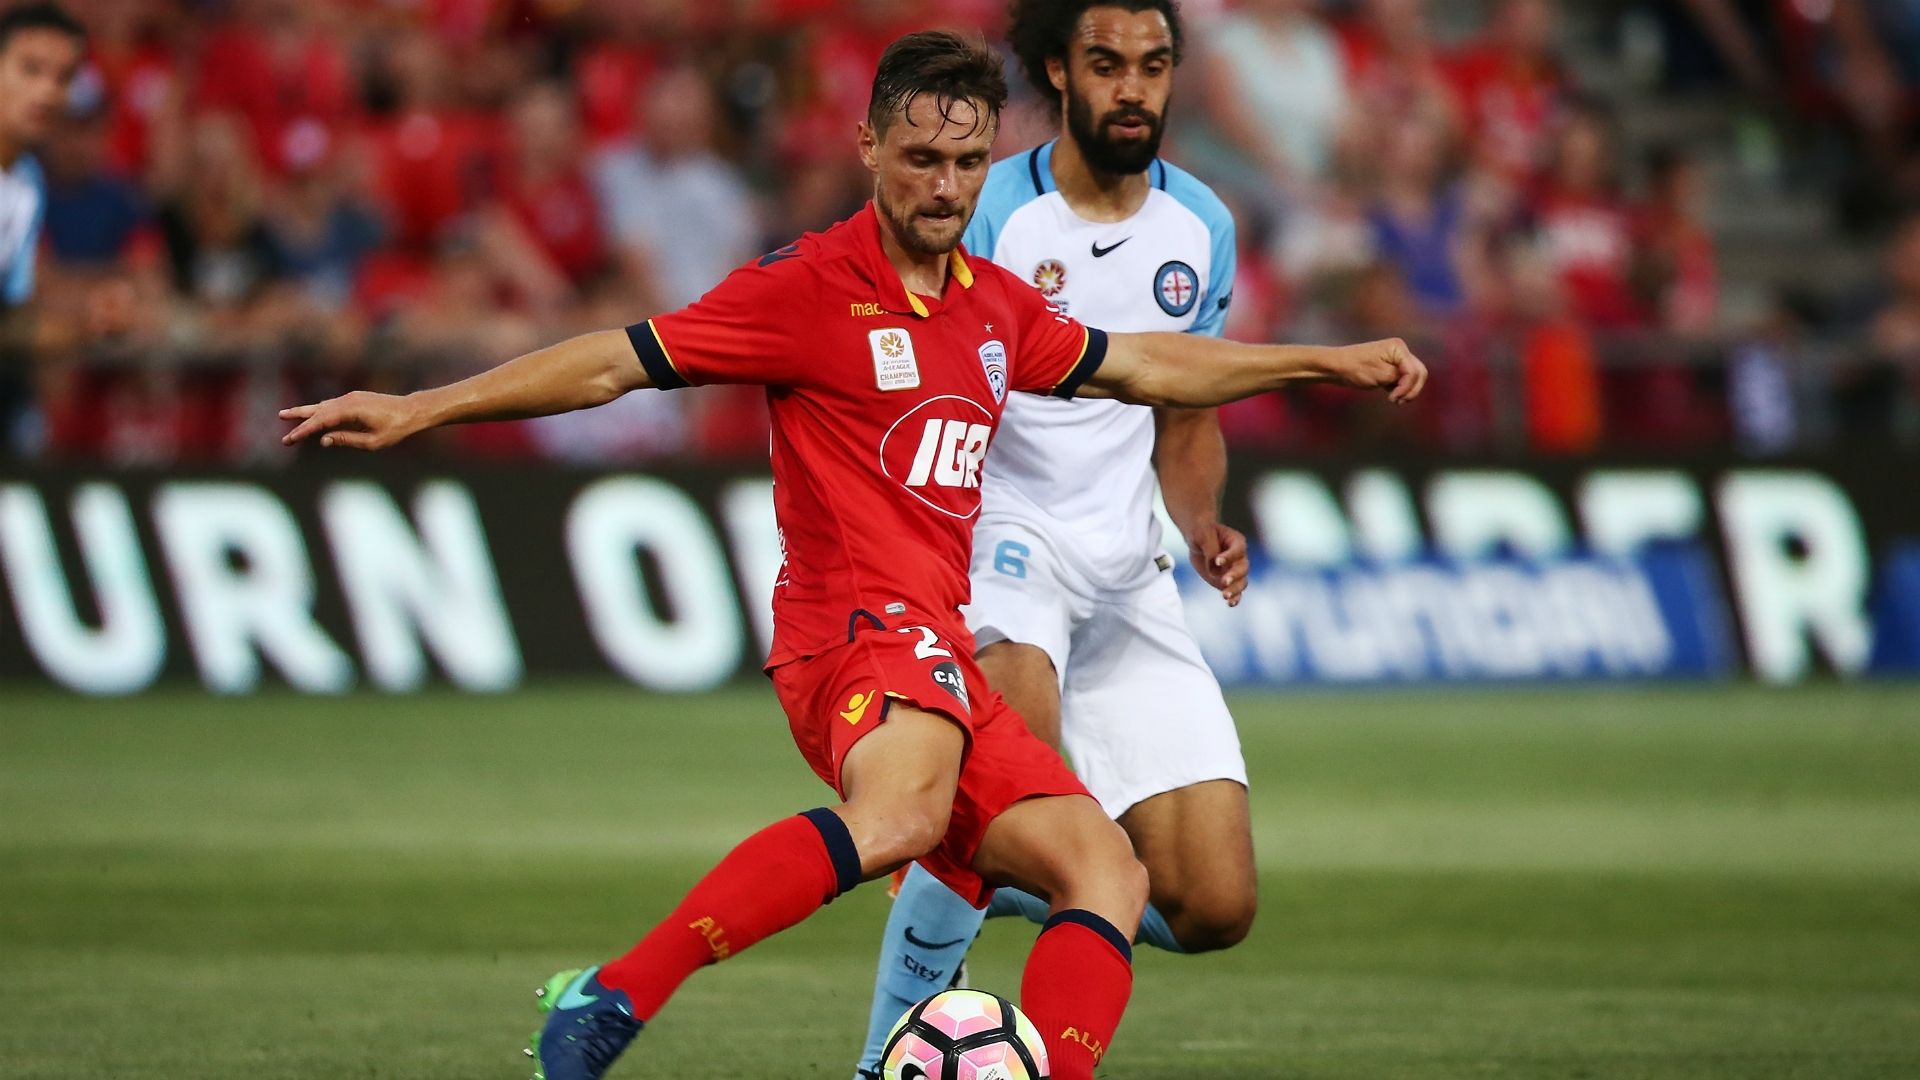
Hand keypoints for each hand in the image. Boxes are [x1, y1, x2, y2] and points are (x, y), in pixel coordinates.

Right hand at [279, 391, 424, 450]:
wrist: (413, 411)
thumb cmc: (396, 429)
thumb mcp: (373, 442)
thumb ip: (347, 440)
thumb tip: (324, 440)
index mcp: (351, 410)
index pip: (321, 421)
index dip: (304, 430)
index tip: (290, 438)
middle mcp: (348, 400)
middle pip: (317, 410)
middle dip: (298, 418)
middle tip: (280, 423)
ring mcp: (351, 398)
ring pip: (322, 406)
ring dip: (305, 411)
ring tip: (285, 415)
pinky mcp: (355, 399)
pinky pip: (332, 406)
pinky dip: (319, 411)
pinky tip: (311, 416)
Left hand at [1187, 521, 1249, 607]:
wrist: (1198, 542)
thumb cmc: (1201, 534)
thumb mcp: (1202, 535)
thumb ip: (1210, 549)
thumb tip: (1214, 568)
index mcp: (1236, 541)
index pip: (1238, 550)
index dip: (1230, 556)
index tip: (1217, 561)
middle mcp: (1240, 557)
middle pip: (1243, 568)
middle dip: (1234, 576)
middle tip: (1224, 581)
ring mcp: (1235, 571)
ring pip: (1242, 582)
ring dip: (1235, 590)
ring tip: (1225, 596)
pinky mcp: (1229, 581)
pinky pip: (1236, 592)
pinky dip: (1235, 598)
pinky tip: (1230, 604)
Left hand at [1331, 338, 1427, 403]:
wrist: (1336, 367)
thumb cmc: (1356, 368)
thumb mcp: (1381, 375)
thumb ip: (1401, 378)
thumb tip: (1412, 382)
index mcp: (1398, 348)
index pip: (1414, 371)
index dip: (1407, 387)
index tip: (1393, 398)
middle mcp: (1400, 351)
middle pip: (1419, 373)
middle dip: (1412, 389)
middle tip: (1399, 401)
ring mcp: (1396, 359)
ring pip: (1413, 377)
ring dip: (1407, 390)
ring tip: (1394, 400)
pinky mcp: (1391, 367)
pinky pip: (1404, 379)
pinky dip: (1400, 389)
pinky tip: (1391, 396)